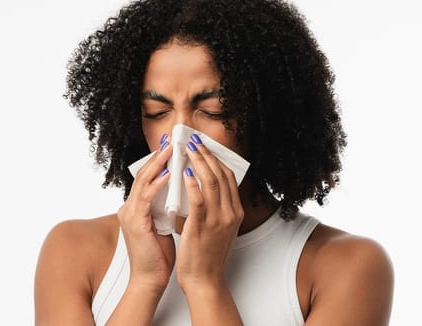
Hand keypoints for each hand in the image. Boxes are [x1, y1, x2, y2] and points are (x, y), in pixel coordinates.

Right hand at [116, 135, 175, 292]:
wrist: (150, 278)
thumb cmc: (159, 255)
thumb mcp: (164, 223)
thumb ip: (167, 206)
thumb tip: (182, 190)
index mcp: (136, 207)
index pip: (148, 177)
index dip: (160, 160)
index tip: (172, 145)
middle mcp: (130, 207)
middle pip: (144, 173)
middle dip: (158, 155)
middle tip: (171, 138)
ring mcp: (130, 213)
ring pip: (143, 181)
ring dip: (158, 164)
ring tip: (171, 149)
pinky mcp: (135, 222)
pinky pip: (146, 198)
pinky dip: (157, 184)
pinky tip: (168, 175)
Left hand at [175, 134, 243, 290]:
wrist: (204, 279)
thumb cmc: (208, 255)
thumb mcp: (220, 229)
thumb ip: (217, 209)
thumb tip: (204, 189)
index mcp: (235, 213)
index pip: (229, 177)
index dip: (217, 159)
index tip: (205, 147)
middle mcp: (230, 213)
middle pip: (221, 175)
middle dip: (207, 155)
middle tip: (195, 141)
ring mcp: (217, 220)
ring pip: (211, 182)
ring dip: (199, 162)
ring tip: (188, 150)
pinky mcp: (202, 226)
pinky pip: (199, 199)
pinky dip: (193, 184)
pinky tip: (185, 173)